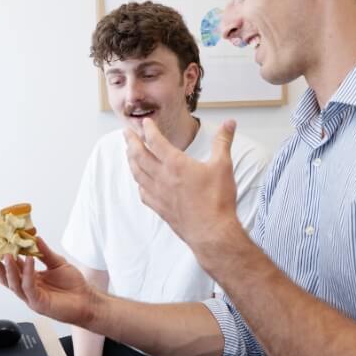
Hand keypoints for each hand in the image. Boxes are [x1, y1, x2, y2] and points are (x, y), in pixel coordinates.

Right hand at [0, 236, 95, 325]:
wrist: (87, 300)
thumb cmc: (74, 285)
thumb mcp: (58, 263)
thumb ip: (45, 253)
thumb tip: (35, 238)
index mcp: (32, 279)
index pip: (14, 268)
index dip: (5, 258)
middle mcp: (29, 289)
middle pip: (7, 278)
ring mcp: (32, 297)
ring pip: (14, 284)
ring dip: (9, 269)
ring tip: (7, 255)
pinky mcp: (38, 303)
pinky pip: (29, 287)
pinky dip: (27, 274)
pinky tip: (28, 261)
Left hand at [125, 119, 241, 260]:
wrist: (211, 232)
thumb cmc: (217, 201)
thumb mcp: (223, 166)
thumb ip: (223, 142)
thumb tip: (229, 123)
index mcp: (175, 164)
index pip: (155, 141)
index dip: (148, 129)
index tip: (145, 122)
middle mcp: (162, 177)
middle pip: (139, 155)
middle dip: (131, 142)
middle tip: (126, 133)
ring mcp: (158, 194)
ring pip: (137, 173)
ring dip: (131, 160)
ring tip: (128, 153)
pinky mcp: (160, 208)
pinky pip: (143, 193)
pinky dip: (139, 183)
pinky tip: (140, 182)